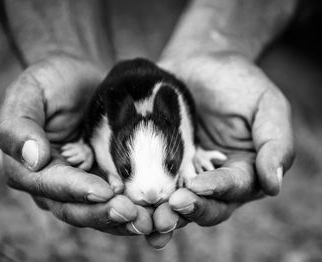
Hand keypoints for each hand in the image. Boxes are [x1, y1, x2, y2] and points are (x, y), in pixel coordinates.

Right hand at [0, 54, 151, 235]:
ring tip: (147, 220)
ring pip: (96, 210)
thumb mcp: (30, 91)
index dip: (74, 190)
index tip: (102, 191)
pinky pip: (116, 200)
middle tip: (131, 213)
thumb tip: (34, 160)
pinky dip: (133, 207)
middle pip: (73, 207)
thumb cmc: (53, 81)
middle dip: (102, 213)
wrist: (82, 78)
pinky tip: (153, 211)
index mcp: (29, 166)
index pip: (48, 185)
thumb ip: (19, 125)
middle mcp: (53, 182)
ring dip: (121, 219)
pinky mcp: (104, 179)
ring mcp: (80, 183)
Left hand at [151, 53, 293, 247]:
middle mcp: (215, 178)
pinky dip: (142, 195)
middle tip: (168, 211)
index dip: (217, 191)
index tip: (197, 187)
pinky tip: (127, 201)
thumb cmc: (237, 81)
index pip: (233, 188)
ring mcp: (185, 172)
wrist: (200, 61)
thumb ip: (276, 143)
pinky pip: (153, 182)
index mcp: (244, 170)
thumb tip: (273, 186)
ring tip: (146, 219)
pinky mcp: (161, 163)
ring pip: (177, 201)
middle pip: (205, 205)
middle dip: (187, 210)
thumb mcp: (267, 105)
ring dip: (162, 214)